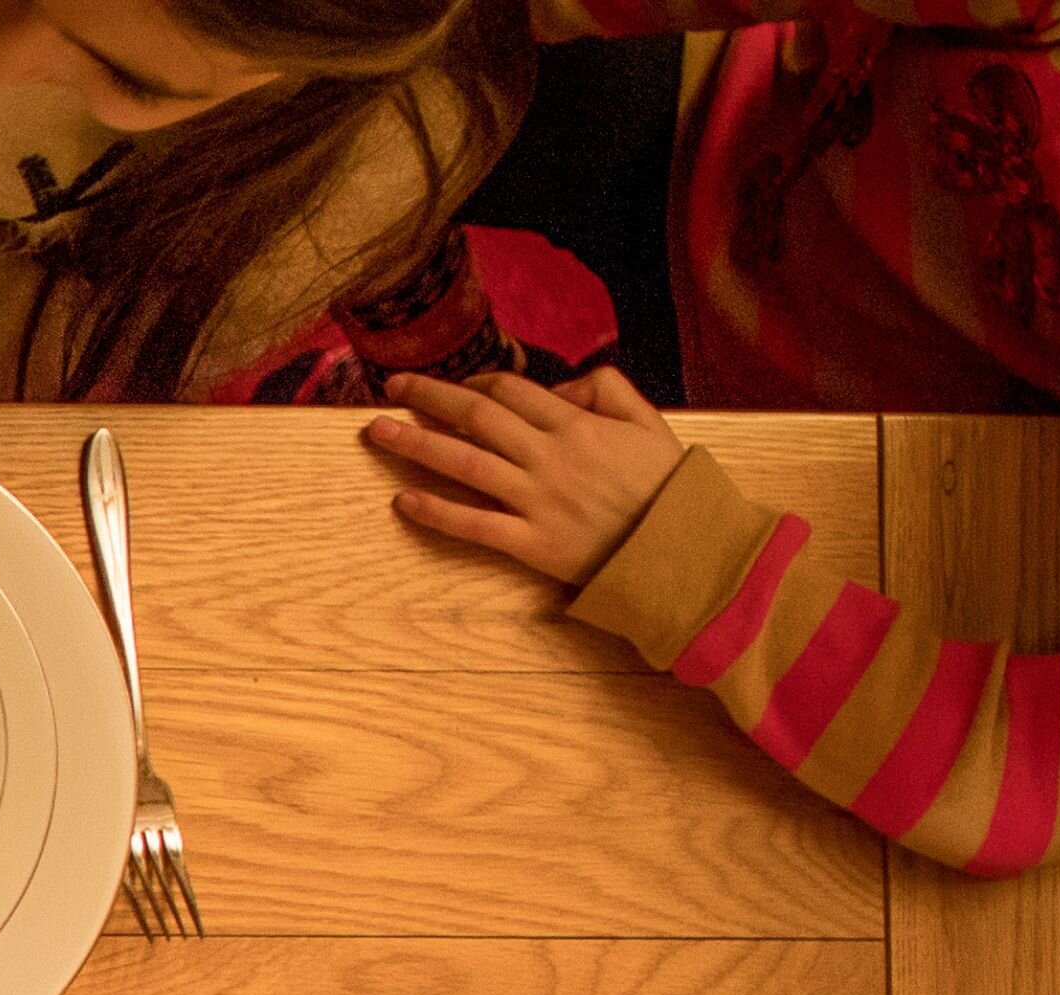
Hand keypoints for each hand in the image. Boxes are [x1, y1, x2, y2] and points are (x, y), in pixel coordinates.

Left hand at [368, 368, 684, 589]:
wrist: (683, 549)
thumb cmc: (667, 486)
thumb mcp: (650, 422)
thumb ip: (609, 389)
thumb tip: (561, 385)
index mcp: (578, 425)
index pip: (513, 391)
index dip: (478, 381)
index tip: (458, 384)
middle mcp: (550, 457)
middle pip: (477, 416)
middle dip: (430, 398)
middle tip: (392, 387)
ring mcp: (537, 501)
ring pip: (465, 463)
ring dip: (415, 445)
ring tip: (377, 431)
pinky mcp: (532, 544)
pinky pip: (474, 524)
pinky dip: (437, 512)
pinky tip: (403, 501)